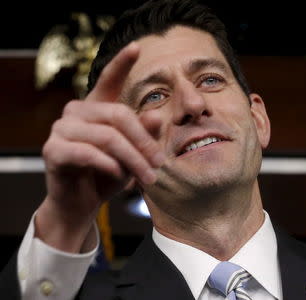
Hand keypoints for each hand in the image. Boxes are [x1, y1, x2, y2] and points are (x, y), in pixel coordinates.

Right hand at [35, 42, 163, 251]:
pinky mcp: (53, 150)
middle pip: (119, 115)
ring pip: (107, 137)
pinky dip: (110, 166)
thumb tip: (154, 115)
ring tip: (148, 178)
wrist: (82, 203)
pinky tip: (120, 177)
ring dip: (133, 160)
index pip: (108, 80)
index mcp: (97, 107)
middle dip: (144, 142)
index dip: (121, 63)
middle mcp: (77, 112)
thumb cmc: (109, 174)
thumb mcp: (133, 155)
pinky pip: (88, 154)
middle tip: (160, 164)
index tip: (136, 46)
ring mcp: (62, 129)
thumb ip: (144, 135)